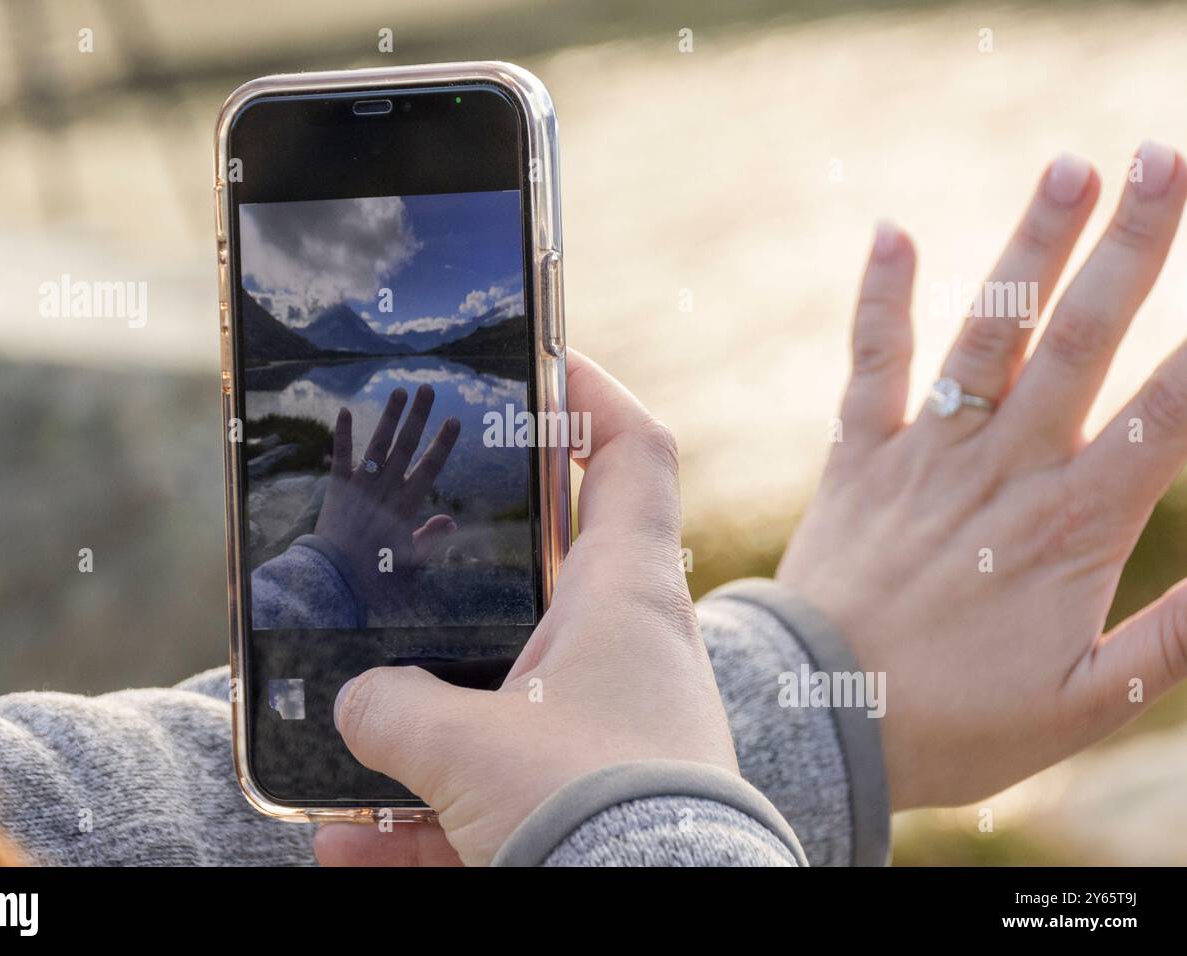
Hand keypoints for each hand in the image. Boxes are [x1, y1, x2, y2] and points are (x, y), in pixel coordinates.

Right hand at [313, 351, 738, 865]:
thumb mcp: (464, 747)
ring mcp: (612, 724)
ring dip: (426, 723)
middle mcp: (628, 650)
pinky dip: (427, 816)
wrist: (653, 919)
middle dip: (473, 562)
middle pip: (553, 567)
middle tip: (409, 547)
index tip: (539, 360)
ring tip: (348, 753)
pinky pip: (497, 790)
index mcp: (624, 596)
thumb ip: (393, 710)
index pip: (632, 452)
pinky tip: (347, 847)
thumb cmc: (589, 812)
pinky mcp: (593, 796)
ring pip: (507, 695)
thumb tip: (358, 705)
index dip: (590, 393)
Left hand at [313, 385, 459, 606]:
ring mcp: (361, 485)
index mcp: (406, 505)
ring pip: (378, 444)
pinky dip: (343, 434)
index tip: (453, 421)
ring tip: (399, 391)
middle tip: (427, 389)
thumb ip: (431, 537)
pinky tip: (345, 410)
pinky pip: (340, 456)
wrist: (334, 574)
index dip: (442, 443)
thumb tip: (450, 520)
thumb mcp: (410, 559)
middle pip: (406, 446)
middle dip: (418, 416)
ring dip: (389, 416)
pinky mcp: (337, 486)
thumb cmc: (375, 570)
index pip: (429, 467)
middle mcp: (385, 488)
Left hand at [778, 143, 1186, 809]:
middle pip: (1084, 341)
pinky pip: (871, 366)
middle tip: (1171, 159)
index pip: (1168, 415)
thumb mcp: (1084, 702)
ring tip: (1071, 166)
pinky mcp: (858, 458)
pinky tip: (892, 231)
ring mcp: (924, 456)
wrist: (817, 720)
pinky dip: (880, 300)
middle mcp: (1002, 471)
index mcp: (1071, 527)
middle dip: (1135, 247)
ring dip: (1031, 247)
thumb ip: (1172, 639)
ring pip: (988, 334)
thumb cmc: (955, 725)